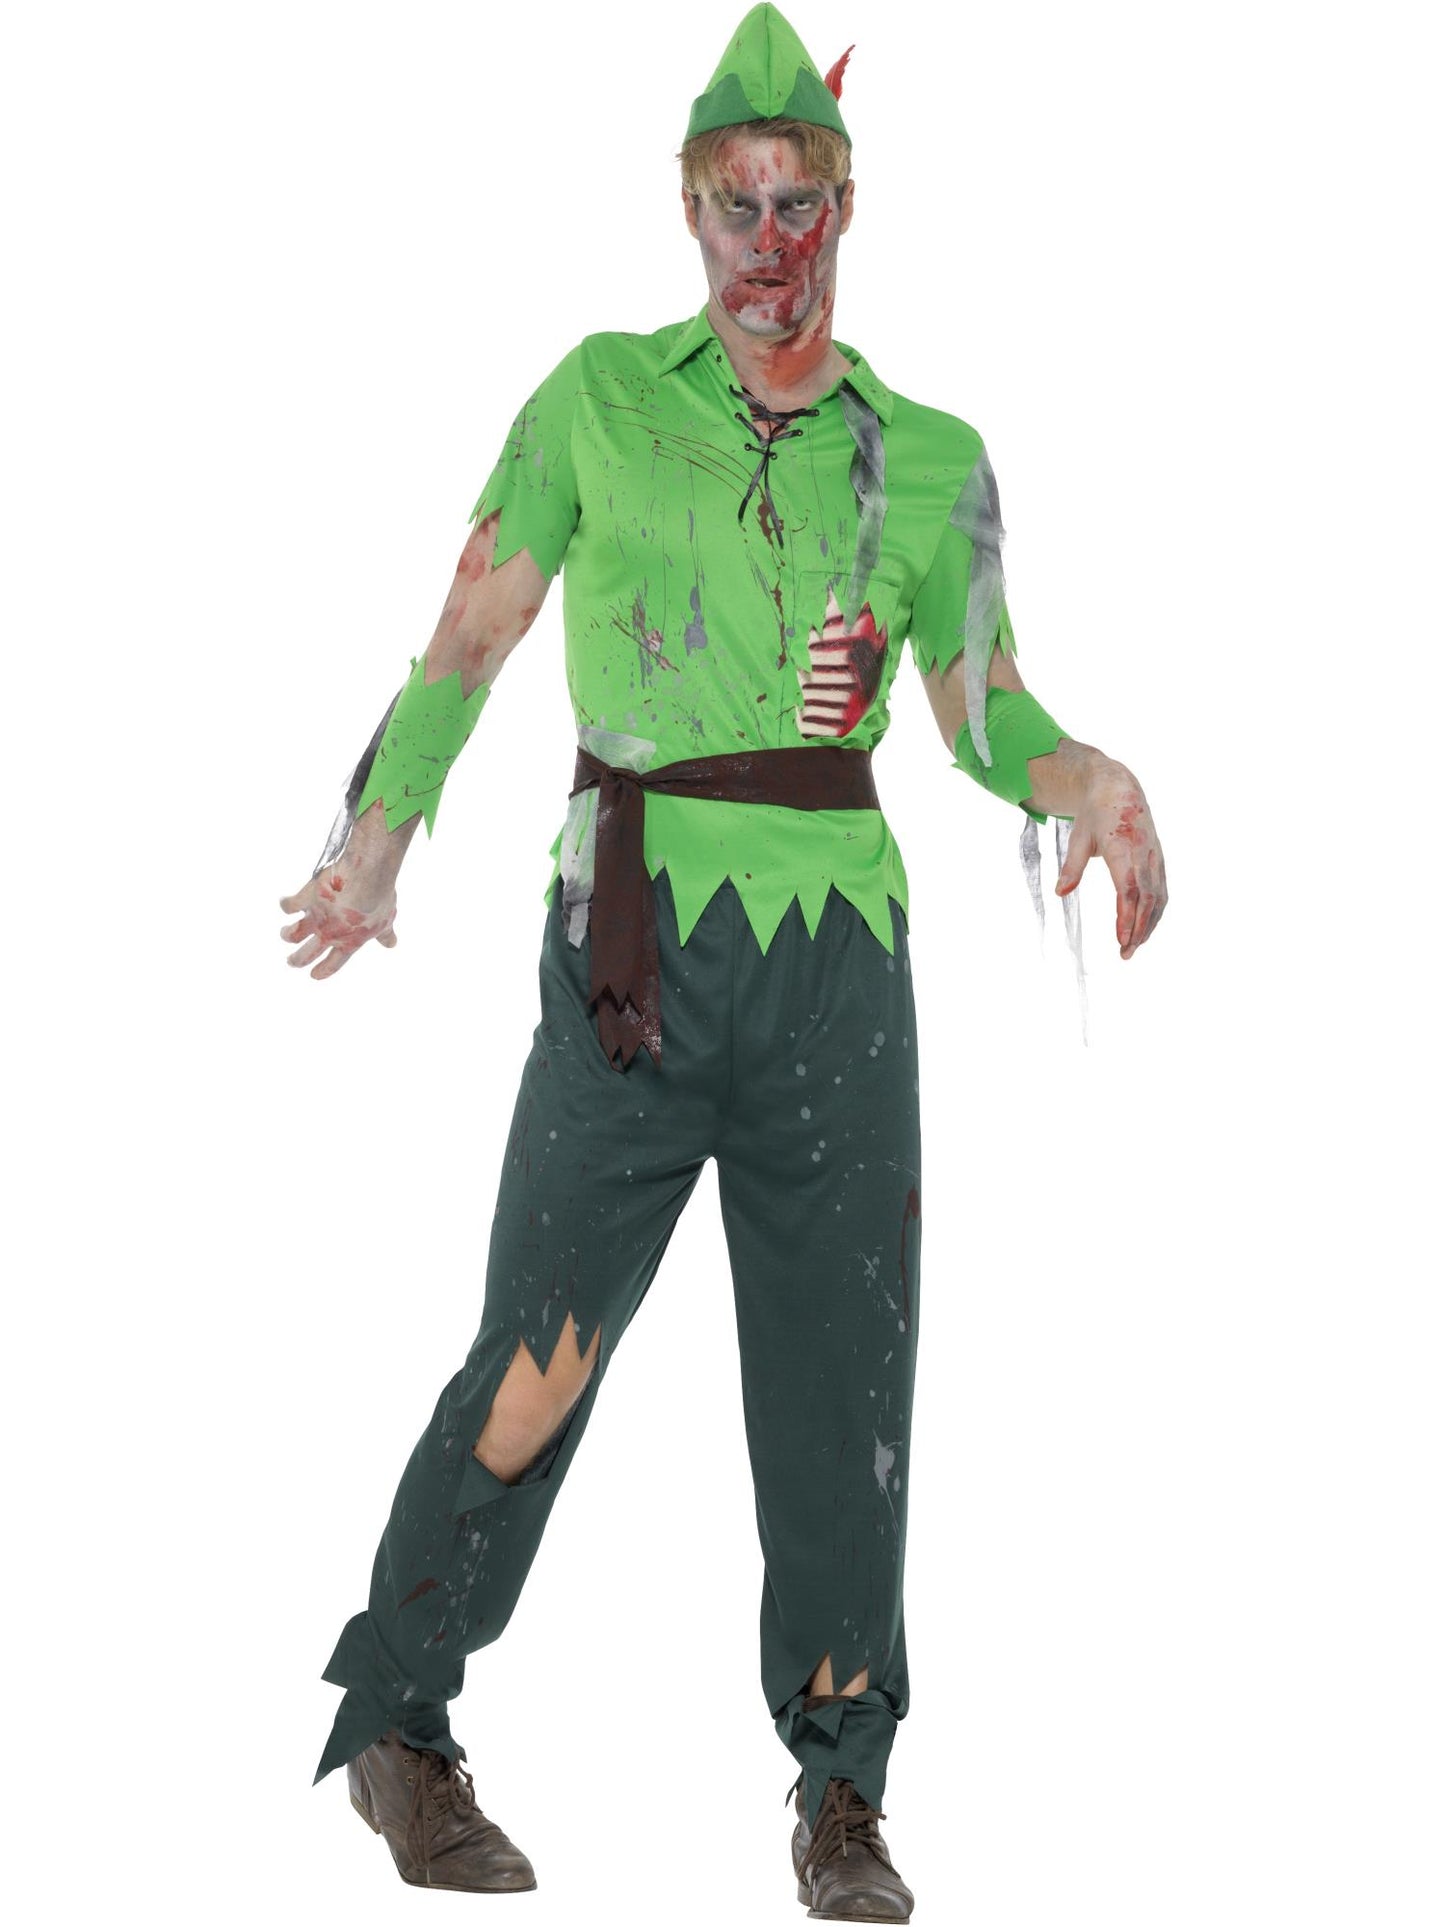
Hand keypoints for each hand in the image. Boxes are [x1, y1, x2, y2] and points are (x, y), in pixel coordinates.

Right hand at [279, 841, 399, 980]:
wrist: (366, 878)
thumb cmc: (380, 899)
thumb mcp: (385, 921)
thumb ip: (385, 934)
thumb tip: (391, 944)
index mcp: (349, 943)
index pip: (333, 964)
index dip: (322, 971)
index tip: (314, 975)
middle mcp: (329, 934)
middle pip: (305, 956)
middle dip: (296, 960)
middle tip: (291, 961)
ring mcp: (316, 918)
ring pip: (292, 935)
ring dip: (287, 935)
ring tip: (285, 934)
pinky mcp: (306, 899)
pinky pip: (288, 906)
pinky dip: (286, 904)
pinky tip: (285, 903)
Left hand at [1055, 760, 1166, 959]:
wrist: (1120, 789)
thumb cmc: (1095, 814)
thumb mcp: (1078, 837)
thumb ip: (1071, 866)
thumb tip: (1060, 892)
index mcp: (1122, 847)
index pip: (1128, 889)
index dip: (1126, 916)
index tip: (1120, 939)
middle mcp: (1142, 853)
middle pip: (1145, 899)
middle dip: (1137, 929)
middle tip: (1125, 954)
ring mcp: (1154, 857)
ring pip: (1157, 897)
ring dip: (1148, 925)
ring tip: (1134, 948)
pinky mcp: (1159, 860)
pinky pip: (1161, 891)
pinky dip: (1155, 912)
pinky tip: (1146, 929)